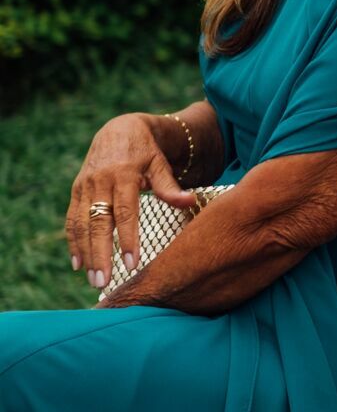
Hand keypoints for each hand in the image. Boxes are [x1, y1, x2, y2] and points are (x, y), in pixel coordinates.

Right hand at [66, 113, 197, 293]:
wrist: (119, 129)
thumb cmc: (146, 152)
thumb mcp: (160, 164)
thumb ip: (170, 186)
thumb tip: (189, 201)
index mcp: (123, 174)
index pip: (125, 213)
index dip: (127, 239)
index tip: (131, 264)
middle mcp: (100, 181)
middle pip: (98, 223)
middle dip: (100, 254)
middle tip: (103, 282)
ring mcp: (85, 186)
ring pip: (81, 224)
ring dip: (85, 254)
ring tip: (93, 279)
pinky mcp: (76, 190)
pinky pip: (72, 219)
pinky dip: (73, 242)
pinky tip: (77, 264)